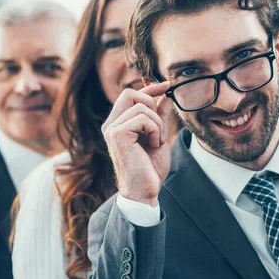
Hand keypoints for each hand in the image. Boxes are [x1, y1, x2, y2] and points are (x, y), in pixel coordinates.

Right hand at [102, 82, 173, 206]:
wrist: (145, 191)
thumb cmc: (150, 169)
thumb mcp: (159, 136)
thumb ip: (160, 116)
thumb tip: (165, 96)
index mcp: (118, 124)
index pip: (131, 95)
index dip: (150, 88)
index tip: (167, 86)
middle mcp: (111, 125)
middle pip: (131, 93)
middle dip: (152, 104)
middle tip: (160, 128)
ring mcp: (112, 129)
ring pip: (141, 107)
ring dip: (157, 123)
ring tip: (157, 141)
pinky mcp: (117, 135)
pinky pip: (143, 118)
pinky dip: (155, 130)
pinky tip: (153, 145)